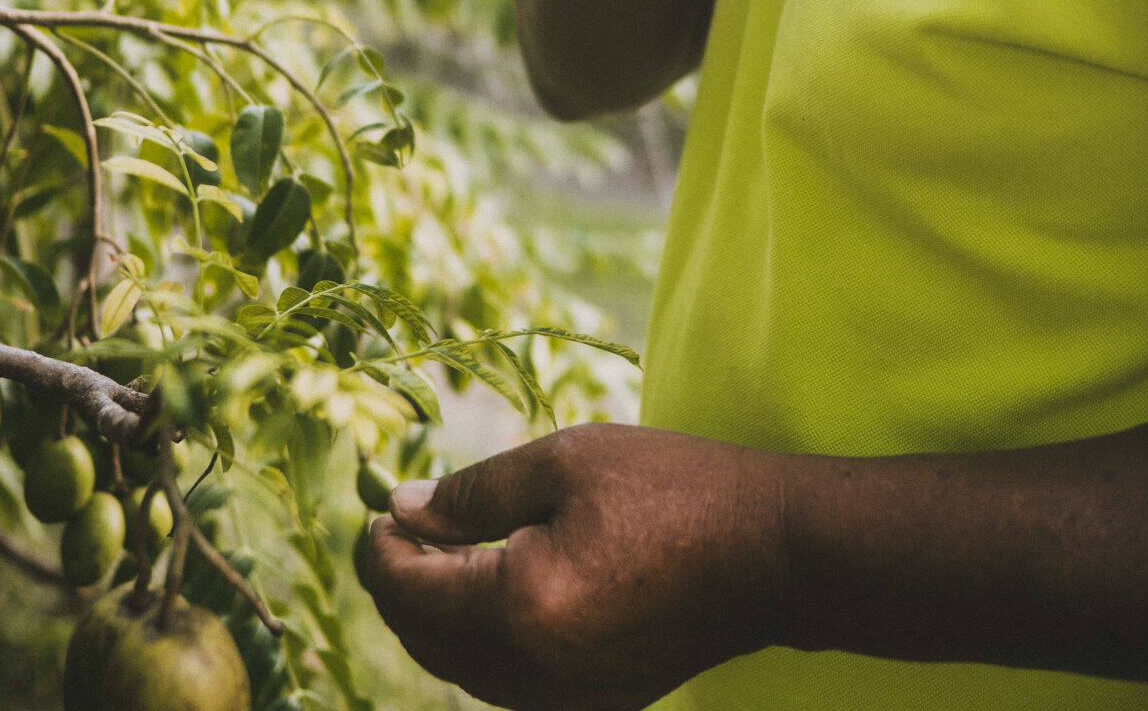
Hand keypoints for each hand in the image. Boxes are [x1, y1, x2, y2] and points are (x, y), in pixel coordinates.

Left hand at [361, 422, 791, 709]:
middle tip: (397, 523)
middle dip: (398, 583)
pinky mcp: (590, 703)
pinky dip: (476, 639)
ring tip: (436, 548)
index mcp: (521, 606)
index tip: (376, 504)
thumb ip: (475, 491)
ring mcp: (563, 700)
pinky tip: (487, 588)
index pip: (411, 590)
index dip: (381, 547)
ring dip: (433, 614)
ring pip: (458, 669)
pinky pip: (502, 681)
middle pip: (424, 640)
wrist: (770, 554)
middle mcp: (532, 673)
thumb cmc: (674, 489)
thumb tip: (402, 510)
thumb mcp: (568, 461)